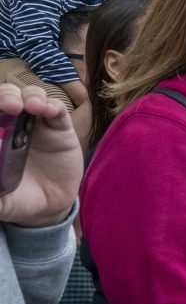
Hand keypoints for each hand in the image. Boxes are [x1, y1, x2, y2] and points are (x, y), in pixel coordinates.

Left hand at [0, 85, 81, 227]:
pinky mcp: (60, 128)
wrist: (50, 208)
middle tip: (9, 105)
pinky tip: (49, 110)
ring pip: (31, 96)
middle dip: (6, 95)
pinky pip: (57, 110)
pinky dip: (53, 105)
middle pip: (7, 96)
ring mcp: (37, 124)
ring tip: (32, 106)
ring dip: (29, 96)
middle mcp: (13, 124)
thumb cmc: (17, 198)